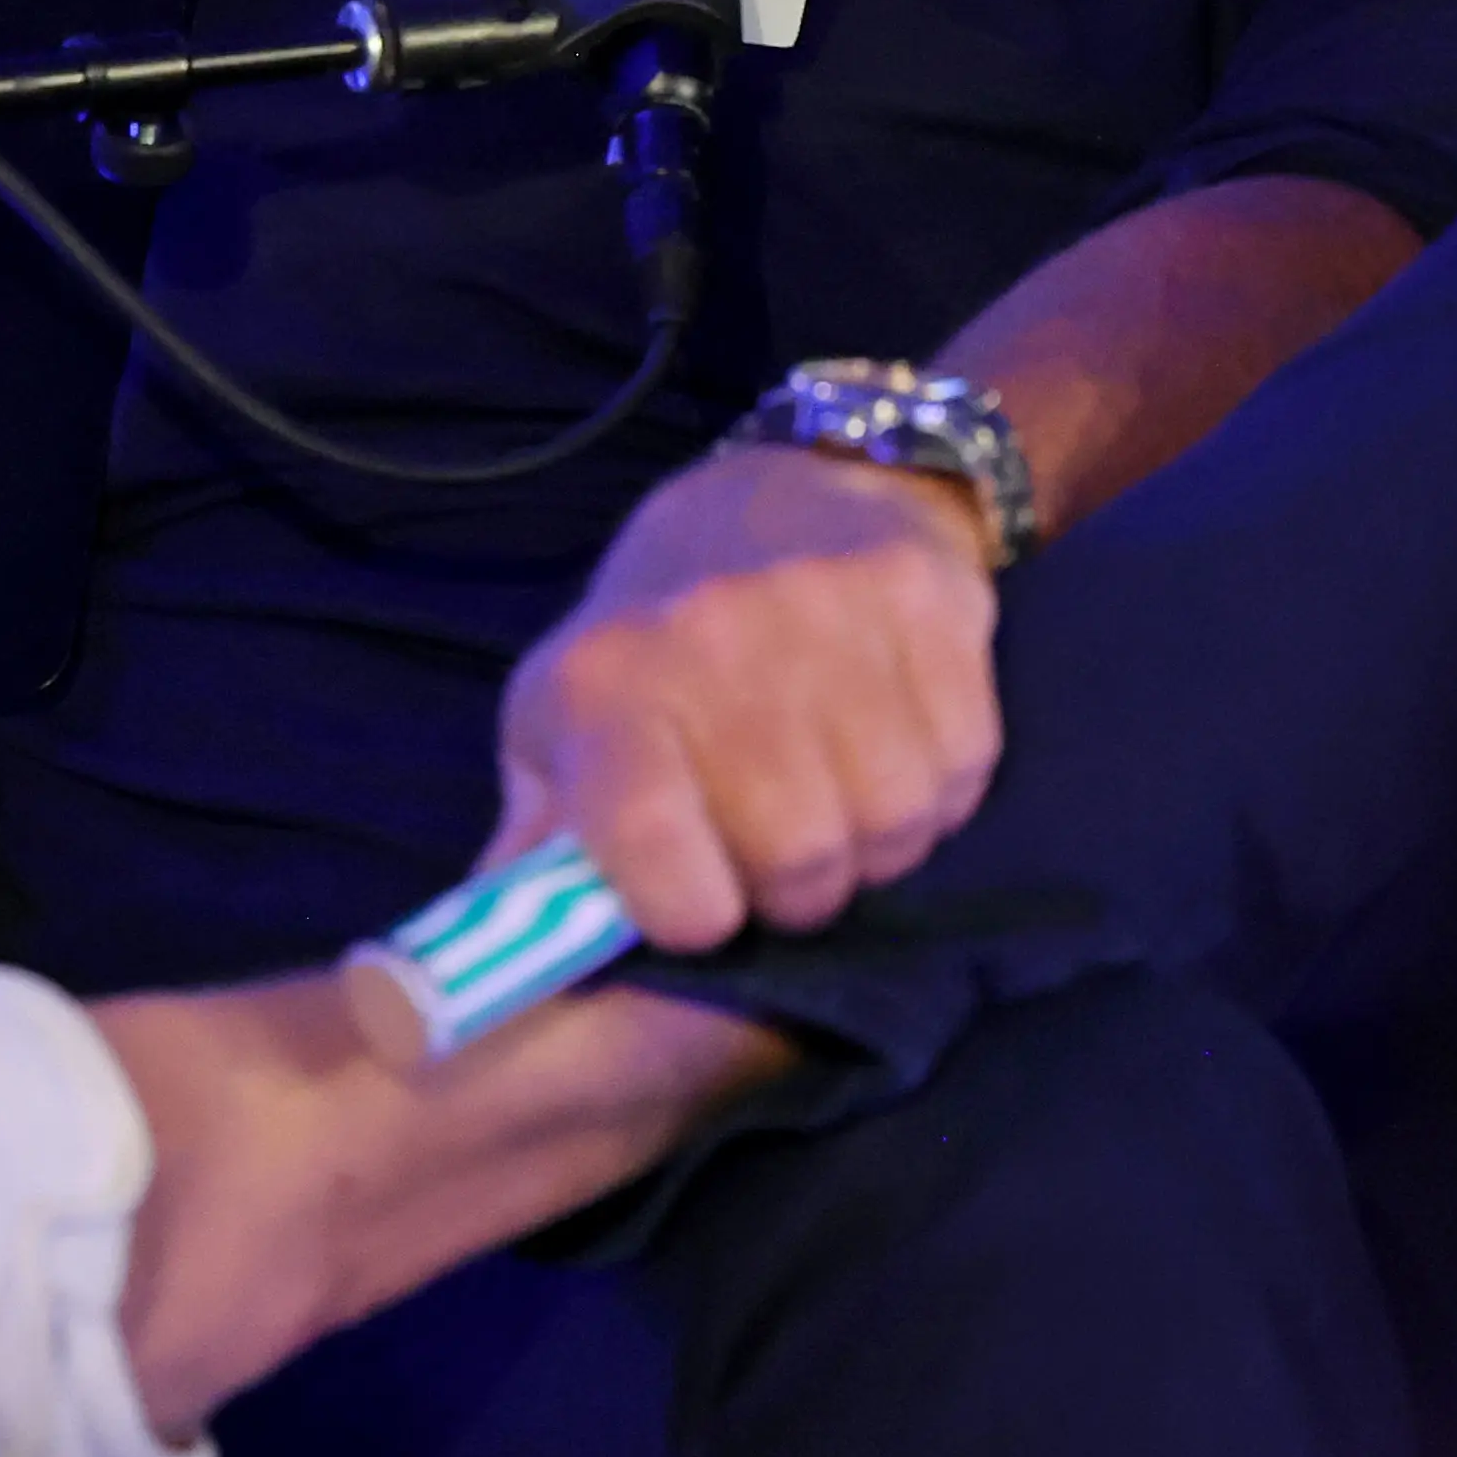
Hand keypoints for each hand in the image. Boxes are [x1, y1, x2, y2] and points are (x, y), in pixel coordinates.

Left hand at [494, 446, 1001, 952]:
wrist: (787, 490)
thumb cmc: (658, 641)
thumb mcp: (564, 729)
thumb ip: (538, 850)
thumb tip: (491, 966)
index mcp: (604, 684)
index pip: (650, 845)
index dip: (688, 912)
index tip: (702, 907)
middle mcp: (712, 634)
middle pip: (801, 856)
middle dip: (798, 891)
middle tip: (782, 855)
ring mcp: (826, 608)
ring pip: (896, 820)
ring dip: (879, 845)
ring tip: (840, 802)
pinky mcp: (925, 595)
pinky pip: (965, 761)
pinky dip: (943, 787)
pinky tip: (895, 748)